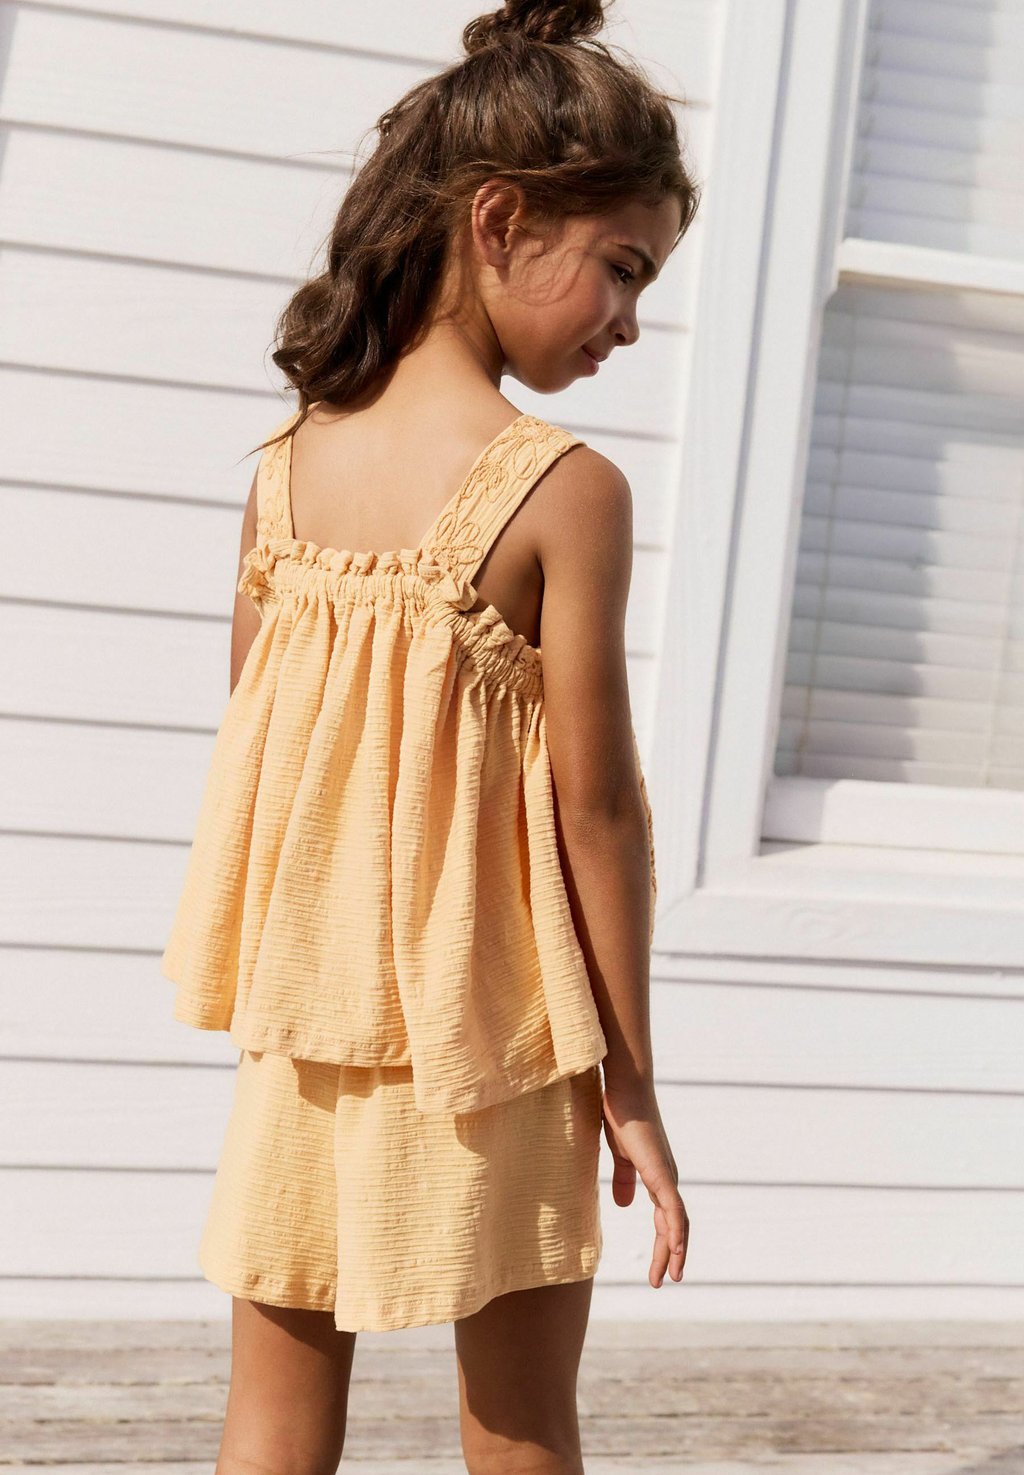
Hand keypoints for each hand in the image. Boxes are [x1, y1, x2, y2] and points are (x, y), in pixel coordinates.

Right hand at [600, 1077, 688, 1288]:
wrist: (624, 1091)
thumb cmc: (620, 1116)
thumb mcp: (619, 1155)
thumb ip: (624, 1179)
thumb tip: (624, 1205)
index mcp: (657, 1178)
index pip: (665, 1220)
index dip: (663, 1246)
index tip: (657, 1272)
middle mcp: (668, 1180)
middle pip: (674, 1227)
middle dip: (669, 1256)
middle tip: (661, 1282)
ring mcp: (667, 1175)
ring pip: (678, 1223)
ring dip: (675, 1252)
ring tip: (670, 1277)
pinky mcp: (661, 1172)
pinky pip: (673, 1209)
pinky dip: (676, 1232)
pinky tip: (676, 1251)